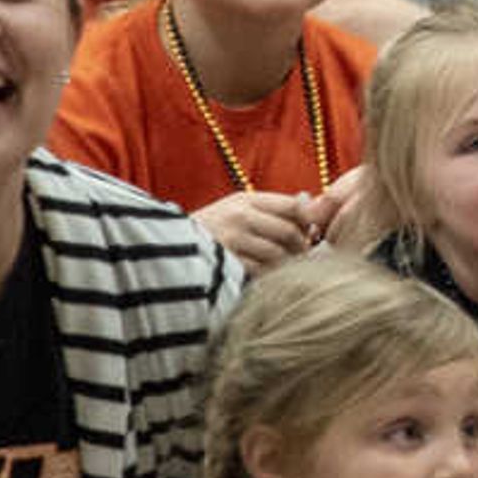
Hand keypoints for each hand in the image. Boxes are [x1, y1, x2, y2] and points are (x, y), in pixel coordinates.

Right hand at [194, 190, 319, 271]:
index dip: (309, 220)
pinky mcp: (226, 263)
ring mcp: (231, 240)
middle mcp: (239, 216)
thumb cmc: (209, 231)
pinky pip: (261, 272)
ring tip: (284, 268)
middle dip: (301, 246)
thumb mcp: (234, 210)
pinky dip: (268, 276)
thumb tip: (312, 208)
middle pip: (289, 231)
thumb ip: (269, 210)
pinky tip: (265, 278)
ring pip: (278, 254)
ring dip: (286, 264)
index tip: (311, 232)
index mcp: (245, 199)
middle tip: (302, 256)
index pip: (293, 204)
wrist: (164, 250)